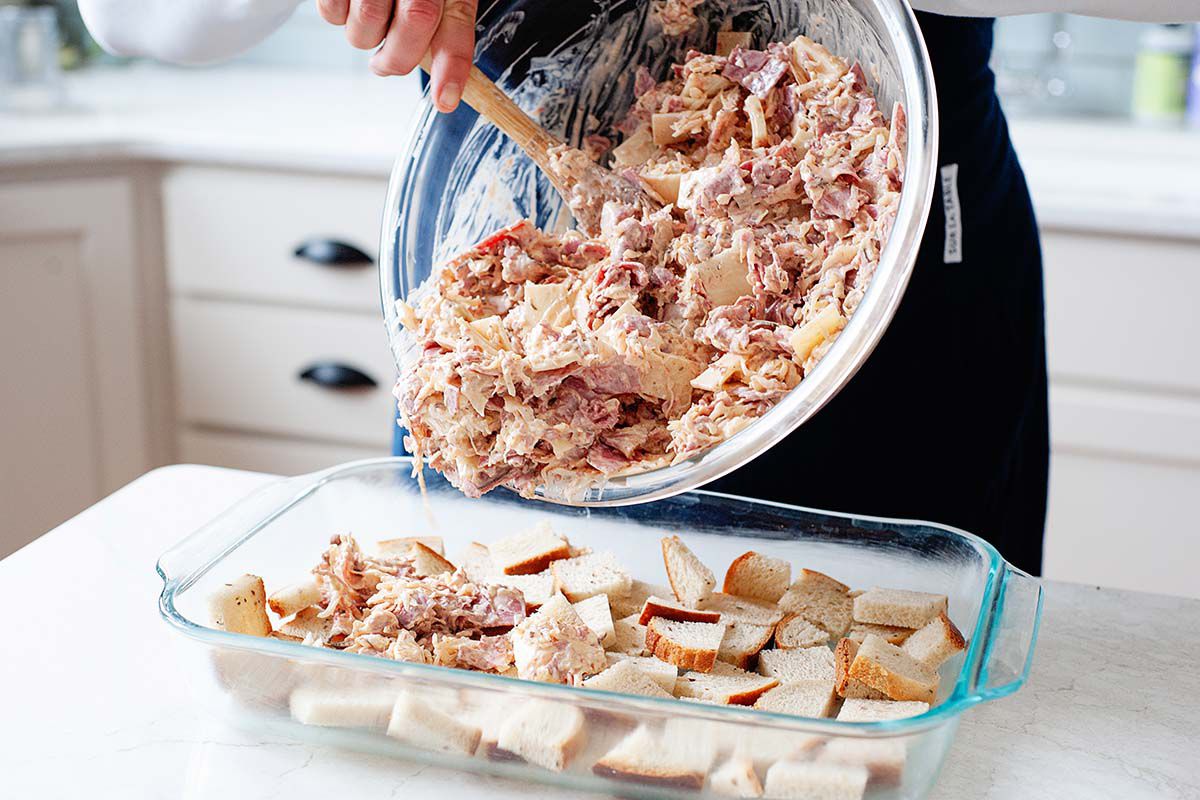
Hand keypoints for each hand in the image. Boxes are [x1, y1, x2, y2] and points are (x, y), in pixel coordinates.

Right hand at [316, 0, 476, 112]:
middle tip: (387, 61)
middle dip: (397, 59)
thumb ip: (443, 24)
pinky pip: (332, 14)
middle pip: (412, 27)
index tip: (446, 99)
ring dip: (365, 37)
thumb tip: (444, 79)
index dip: (452, 67)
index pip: (455, 25)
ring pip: (366, 28)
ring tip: (370, 14)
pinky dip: (338, 15)